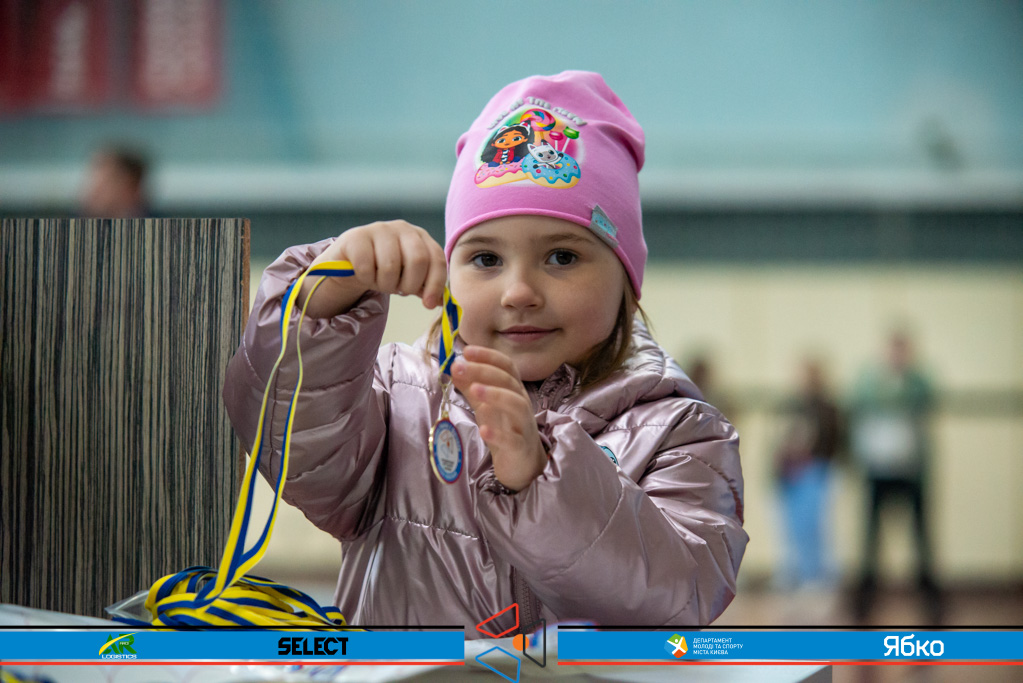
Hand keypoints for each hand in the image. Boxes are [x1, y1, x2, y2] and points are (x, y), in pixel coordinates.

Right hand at [298, 220, 446, 317]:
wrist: (350, 262)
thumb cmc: (384, 269)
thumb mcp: (408, 278)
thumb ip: (425, 287)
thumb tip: (441, 302)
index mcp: (420, 237)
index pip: (436, 259)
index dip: (435, 284)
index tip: (428, 304)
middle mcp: (402, 228)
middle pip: (417, 260)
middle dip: (409, 284)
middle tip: (399, 291)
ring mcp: (379, 229)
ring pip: (390, 266)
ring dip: (386, 284)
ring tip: (381, 282)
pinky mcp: (356, 237)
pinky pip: (366, 267)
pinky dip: (367, 279)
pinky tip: (365, 274)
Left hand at [451, 345, 546, 491]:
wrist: (522, 464)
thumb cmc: (505, 429)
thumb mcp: (486, 405)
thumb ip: (472, 386)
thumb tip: (455, 366)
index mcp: (514, 391)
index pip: (506, 366)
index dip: (488, 356)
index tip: (466, 351)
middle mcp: (522, 404)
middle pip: (508, 381)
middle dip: (483, 371)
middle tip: (459, 367)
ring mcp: (523, 425)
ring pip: (517, 405)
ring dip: (495, 395)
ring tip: (474, 390)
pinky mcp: (520, 447)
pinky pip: (513, 439)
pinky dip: (498, 434)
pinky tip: (483, 430)